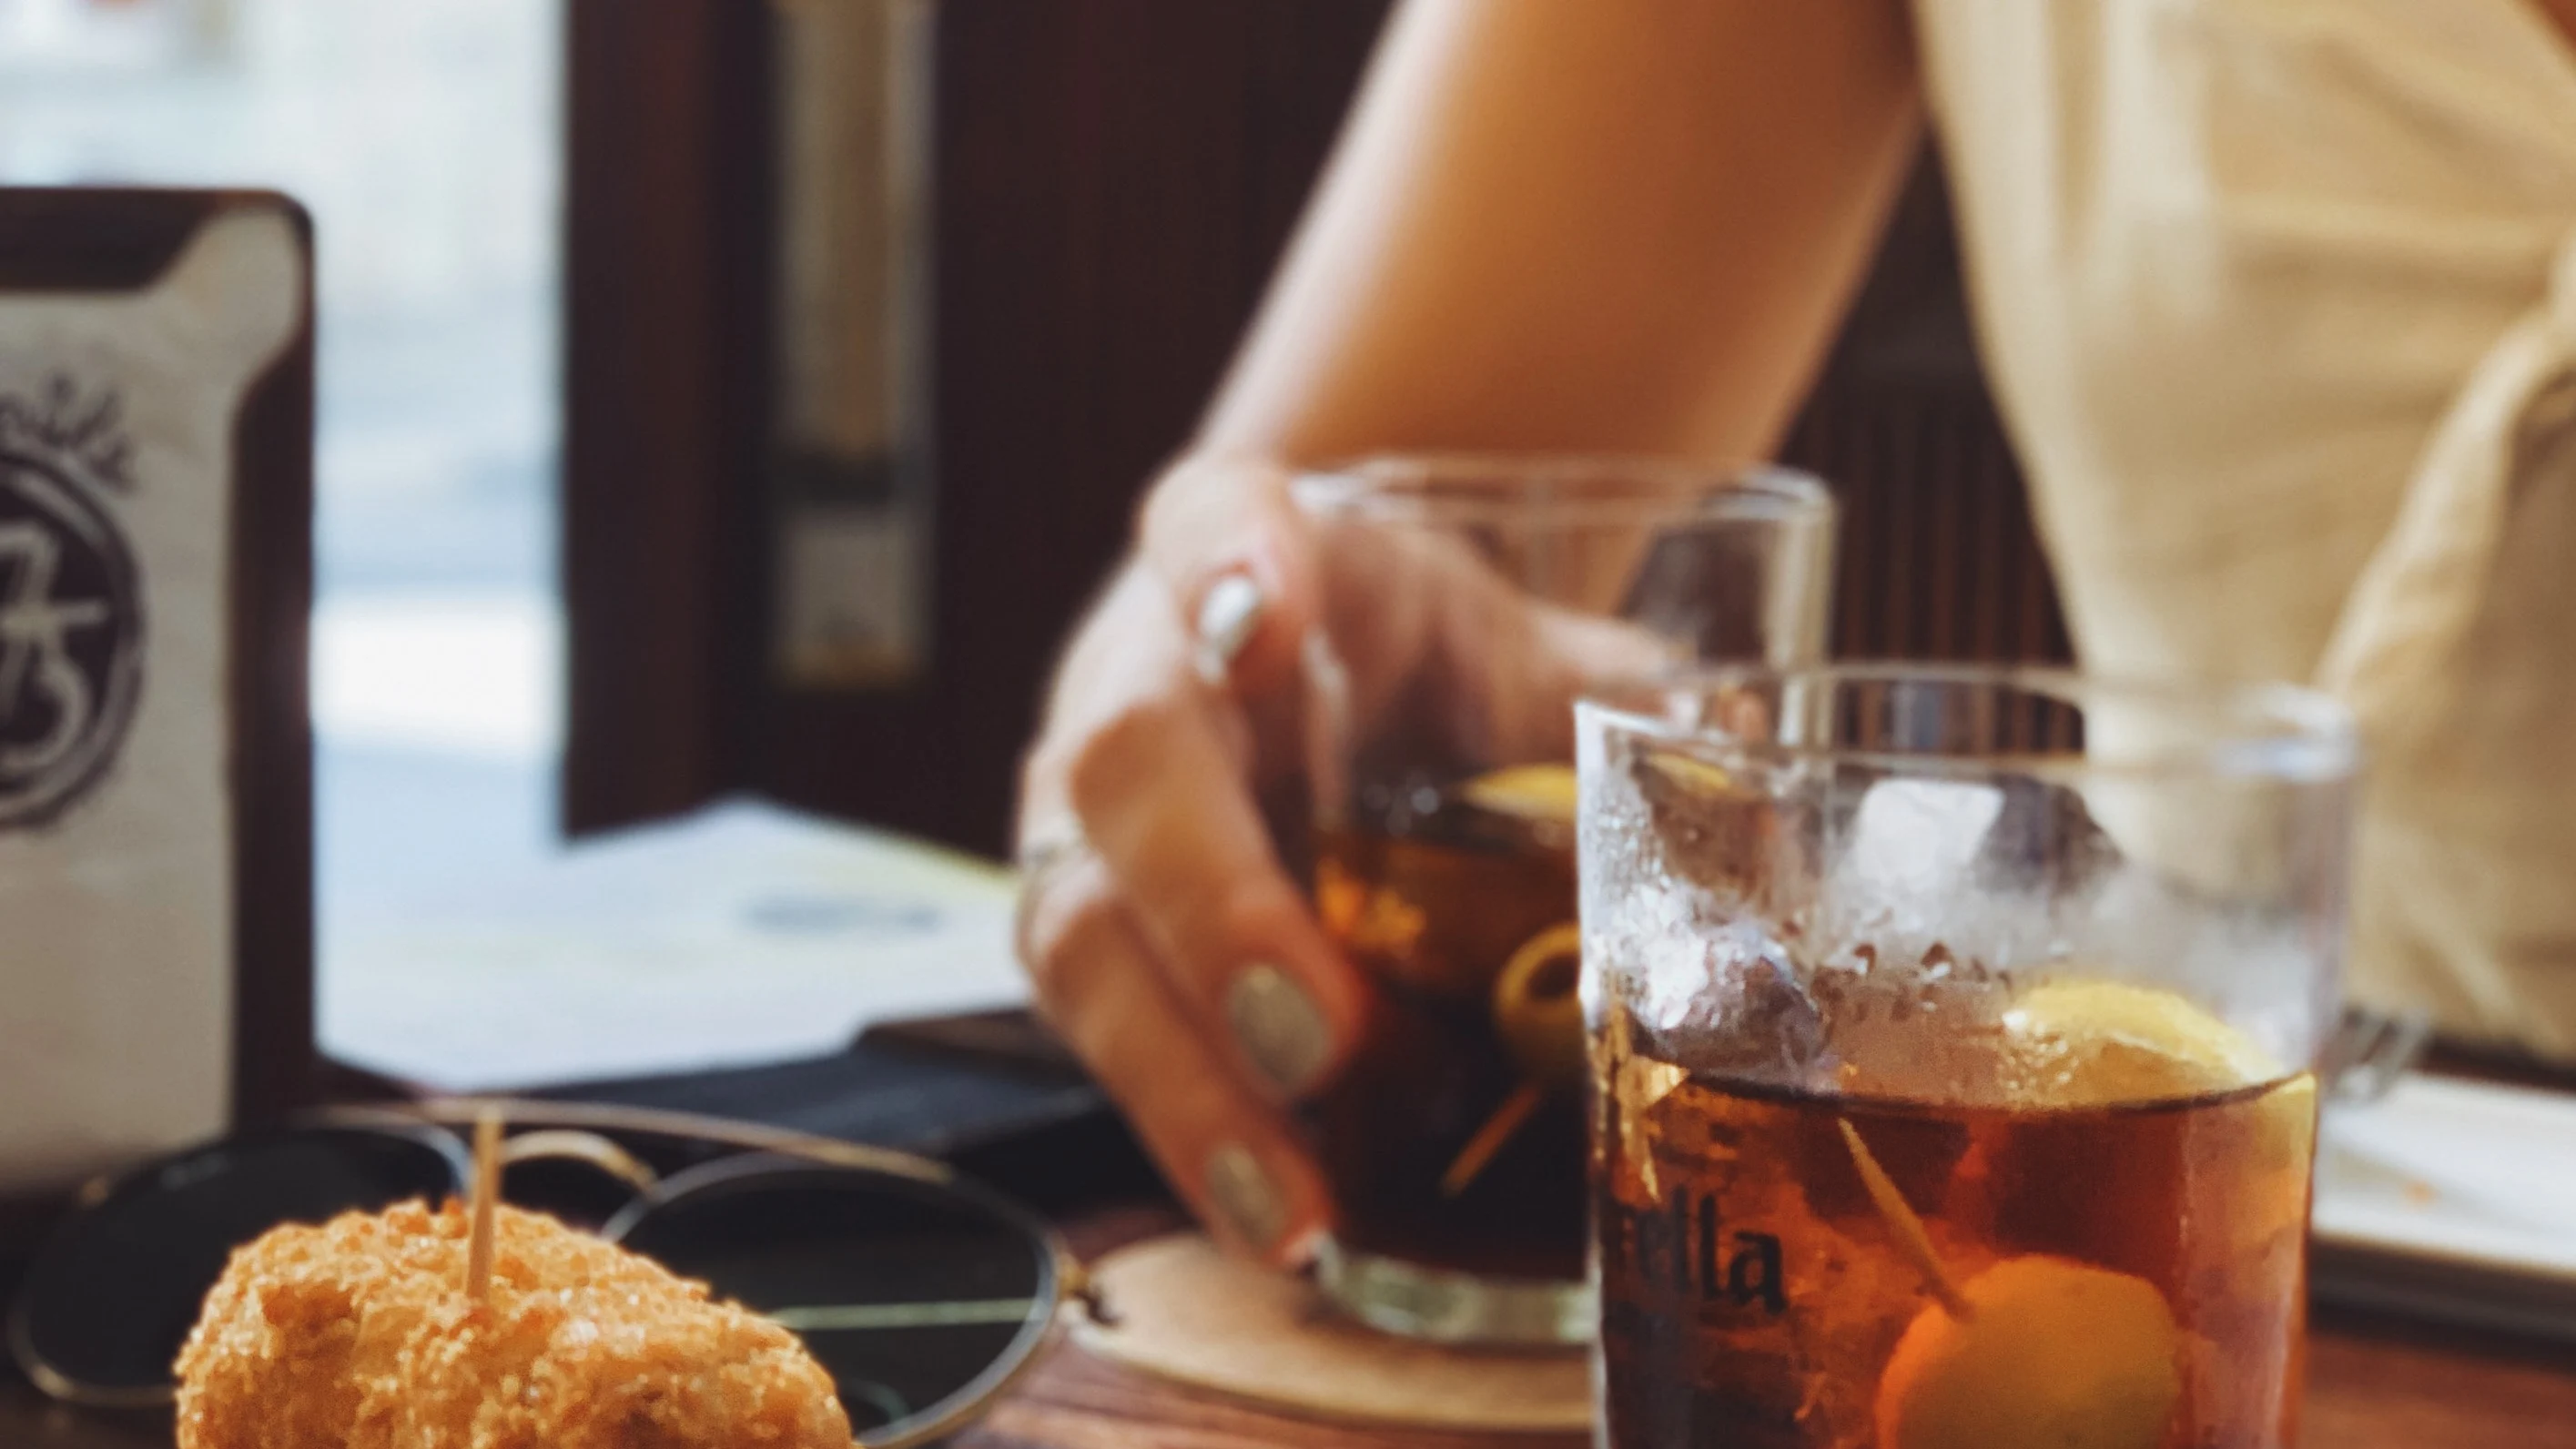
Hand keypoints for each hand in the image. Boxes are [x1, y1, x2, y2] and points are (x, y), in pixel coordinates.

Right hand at [1015, 455, 1661, 1262]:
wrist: (1339, 683)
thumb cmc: (1439, 672)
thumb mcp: (1536, 660)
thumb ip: (1637, 730)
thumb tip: (1779, 867)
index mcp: (1268, 555)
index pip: (1217, 520)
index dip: (1227, 568)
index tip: (1258, 625)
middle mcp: (1144, 672)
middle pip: (1128, 757)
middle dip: (1216, 901)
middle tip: (1316, 1034)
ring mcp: (1093, 813)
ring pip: (1082, 926)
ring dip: (1187, 1075)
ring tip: (1296, 1201)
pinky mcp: (1090, 933)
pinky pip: (1104, 1038)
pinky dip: (1192, 1137)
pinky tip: (1277, 1221)